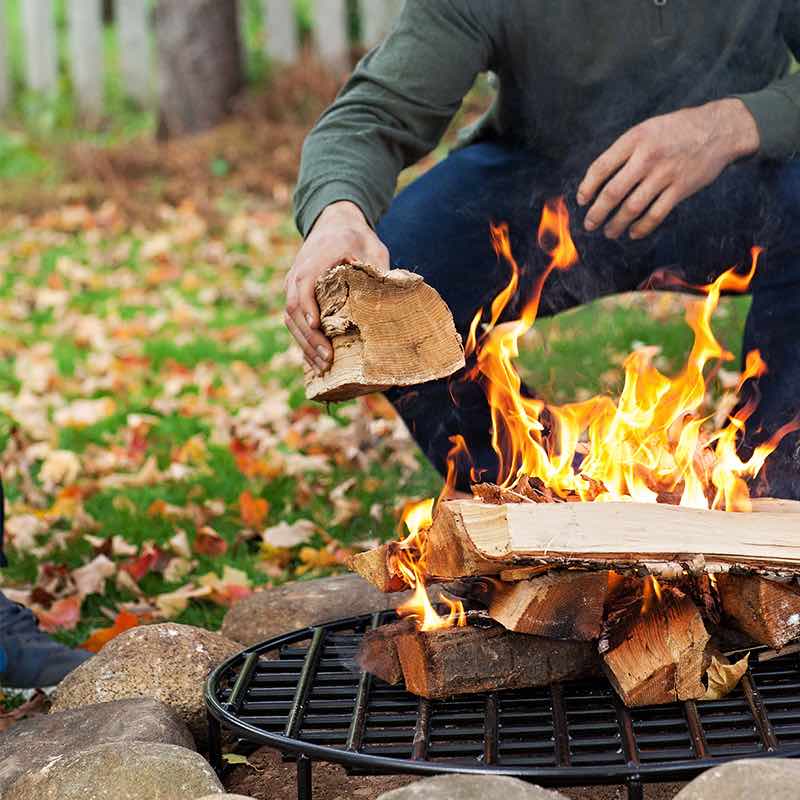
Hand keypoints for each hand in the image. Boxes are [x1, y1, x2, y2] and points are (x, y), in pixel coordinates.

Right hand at [284, 201, 389, 373]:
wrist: (335, 223)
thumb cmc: (357, 236)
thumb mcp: (373, 246)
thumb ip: (377, 267)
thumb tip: (391, 293)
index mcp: (317, 257)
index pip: (304, 283)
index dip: (308, 305)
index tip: (317, 325)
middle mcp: (298, 272)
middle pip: (294, 308)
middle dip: (309, 337)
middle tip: (328, 358)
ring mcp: (293, 285)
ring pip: (290, 319)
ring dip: (305, 344)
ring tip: (322, 367)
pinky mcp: (296, 296)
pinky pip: (294, 322)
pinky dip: (304, 342)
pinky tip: (315, 362)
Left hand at [577, 99, 759, 239]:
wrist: (721, 129)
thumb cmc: (678, 130)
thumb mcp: (648, 129)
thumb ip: (625, 151)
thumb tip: (600, 179)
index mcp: (635, 139)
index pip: (601, 167)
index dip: (587, 187)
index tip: (581, 200)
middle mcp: (647, 156)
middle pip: (612, 192)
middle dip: (597, 213)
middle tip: (589, 224)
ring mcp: (665, 174)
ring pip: (632, 208)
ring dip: (616, 225)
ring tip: (609, 232)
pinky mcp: (680, 188)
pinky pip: (655, 215)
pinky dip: (641, 228)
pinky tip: (633, 233)